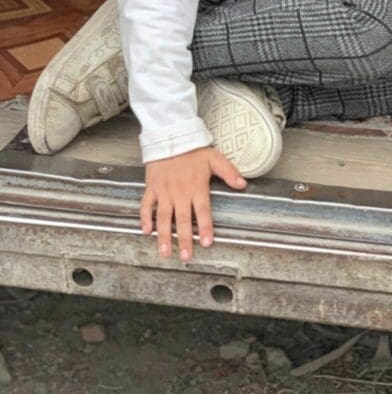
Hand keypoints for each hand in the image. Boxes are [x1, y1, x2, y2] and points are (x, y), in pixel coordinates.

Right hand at [140, 147, 245, 261]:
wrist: (170, 137)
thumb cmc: (193, 150)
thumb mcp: (215, 158)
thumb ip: (229, 172)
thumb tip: (243, 184)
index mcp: (197, 186)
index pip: (202, 211)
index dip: (205, 227)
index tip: (207, 243)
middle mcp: (180, 192)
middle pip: (182, 219)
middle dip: (184, 240)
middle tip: (186, 257)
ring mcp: (164, 191)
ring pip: (163, 217)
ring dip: (164, 235)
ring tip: (165, 252)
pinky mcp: (152, 188)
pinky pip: (147, 205)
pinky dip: (145, 218)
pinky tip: (146, 231)